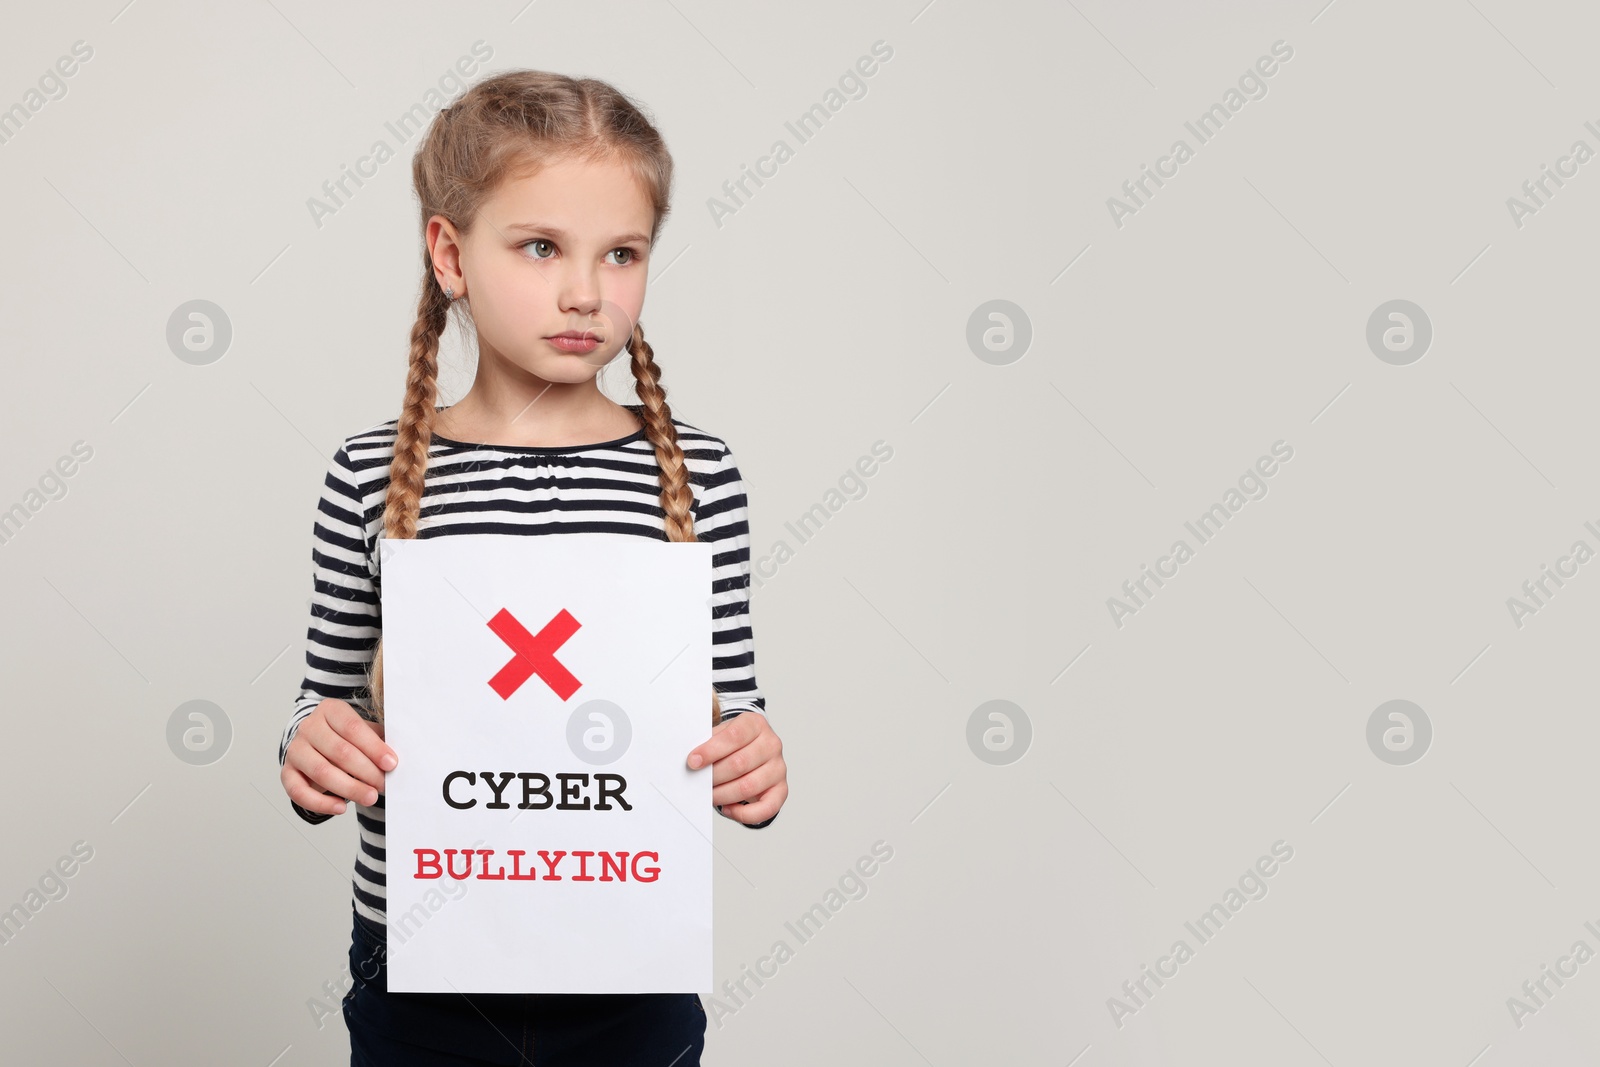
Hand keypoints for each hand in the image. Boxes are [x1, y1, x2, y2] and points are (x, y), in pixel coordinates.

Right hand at [280, 698, 397, 815]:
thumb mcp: (363, 731)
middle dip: (366, 771)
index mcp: (330, 710)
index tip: (392, 763)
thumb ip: (378, 739)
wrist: (316, 744)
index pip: (353, 728)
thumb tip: (396, 757)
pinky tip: (341, 807)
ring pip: (322, 771)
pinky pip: (299, 791)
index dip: (373, 747)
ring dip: (349, 788)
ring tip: (370, 797)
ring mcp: (295, 750)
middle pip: (339, 751)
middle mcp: (309, 727)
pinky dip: (321, 803)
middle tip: (384, 785)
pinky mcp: (287, 772)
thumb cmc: (347, 738)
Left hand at [686, 712, 786, 824]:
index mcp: (756, 725)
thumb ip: (709, 744)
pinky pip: (766, 808)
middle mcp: (771, 745)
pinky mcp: (781, 790)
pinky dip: (743, 813)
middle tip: (698, 782)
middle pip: (739, 763)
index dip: (711, 751)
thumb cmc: (734, 744)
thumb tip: (693, 761)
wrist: (755, 750)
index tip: (693, 761)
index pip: (734, 736)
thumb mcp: (722, 733)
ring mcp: (778, 768)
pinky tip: (728, 808)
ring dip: (723, 794)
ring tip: (709, 794)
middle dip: (714, 776)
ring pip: (748, 786)